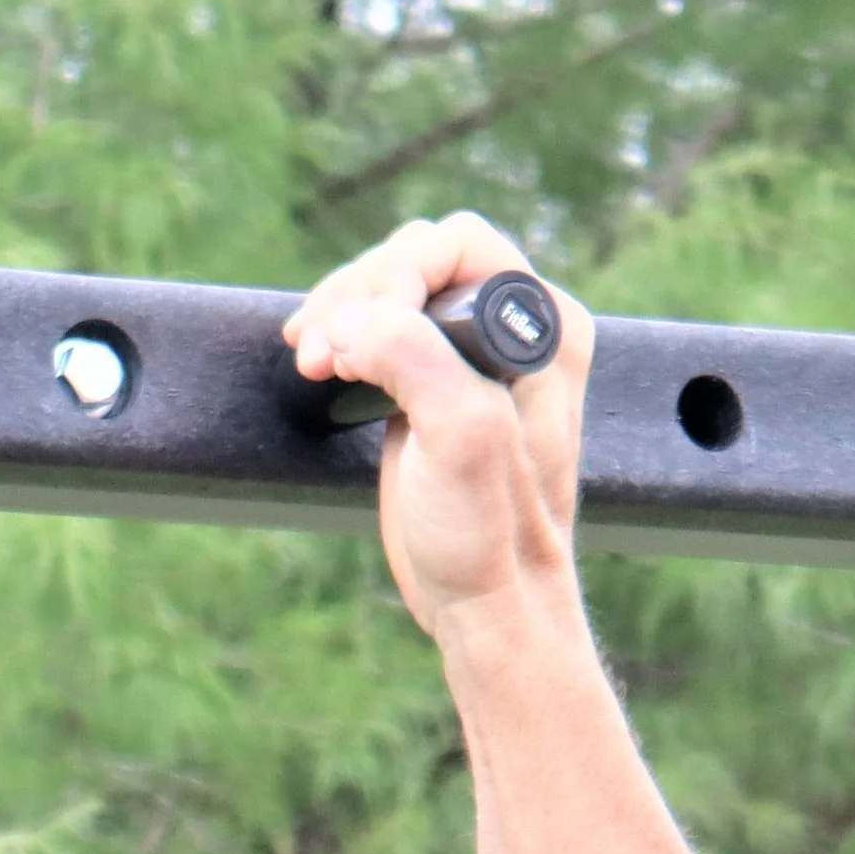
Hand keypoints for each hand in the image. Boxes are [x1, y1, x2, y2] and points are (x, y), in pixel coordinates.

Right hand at [285, 214, 592, 645]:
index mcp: (545, 328)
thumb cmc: (491, 534)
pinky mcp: (435, 391)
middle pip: (420, 261)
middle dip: (358, 294)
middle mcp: (517, 331)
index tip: (352, 332)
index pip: (457, 246)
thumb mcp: (461, 436)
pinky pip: (383, 332)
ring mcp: (474, 360)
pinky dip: (343, 337)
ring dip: (341, 314)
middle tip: (314, 351)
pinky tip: (316, 361)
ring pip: (394, 293)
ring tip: (309, 359)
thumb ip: (414, 357)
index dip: (394, 274)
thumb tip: (349, 322)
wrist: (489, 607)